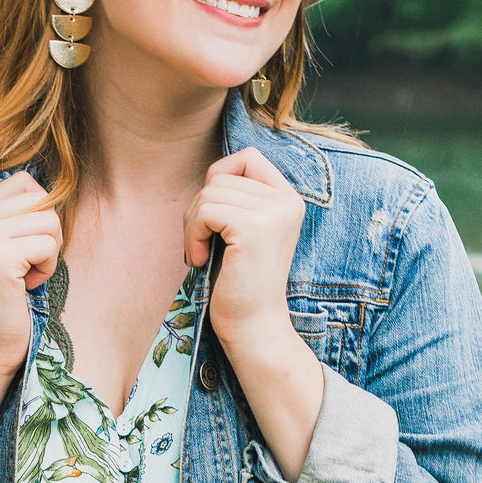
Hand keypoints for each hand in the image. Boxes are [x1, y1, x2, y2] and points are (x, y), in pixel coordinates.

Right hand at [0, 171, 62, 377]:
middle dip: (49, 234)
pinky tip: (27, 286)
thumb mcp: (7, 245)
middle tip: (30, 264)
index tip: (26, 245)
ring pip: (50, 221)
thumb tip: (59, 183)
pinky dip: (48, 268)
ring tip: (27, 275)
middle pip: (42, 199)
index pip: (25, 181)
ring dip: (50, 253)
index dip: (41, 211)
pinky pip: (48, 245)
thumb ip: (20, 215)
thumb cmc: (8, 295)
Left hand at [184, 148, 305, 349]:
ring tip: (201, 253)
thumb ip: (237, 197)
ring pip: (209, 192)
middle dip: (199, 209)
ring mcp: (273, 213)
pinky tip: (201, 259)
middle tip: (201, 244)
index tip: (214, 216)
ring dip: (193, 224)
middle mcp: (287, 201)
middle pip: (221, 176)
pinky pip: (205, 210)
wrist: (253, 325)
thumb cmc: (239, 281)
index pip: (247, 157)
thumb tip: (213, 171)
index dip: (220, 177)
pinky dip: (192, 234)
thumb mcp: (243, 230)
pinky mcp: (254, 228)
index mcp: (288, 199)